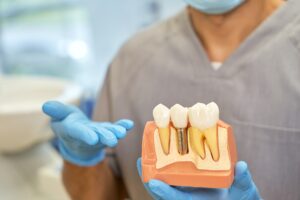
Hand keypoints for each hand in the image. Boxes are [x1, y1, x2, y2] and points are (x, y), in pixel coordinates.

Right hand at [42, 101, 133, 165]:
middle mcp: (87, 135)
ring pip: (107, 134)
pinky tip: (129, 124)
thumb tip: (46, 105)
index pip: (78, 133)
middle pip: (96, 136)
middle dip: (104, 137)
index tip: (93, 139)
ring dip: (115, 133)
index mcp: (73, 131)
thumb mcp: (59, 116)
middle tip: (113, 140)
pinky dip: (122, 126)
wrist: (76, 136)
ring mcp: (98, 134)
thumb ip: (56, 110)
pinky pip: (115, 128)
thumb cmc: (66, 123)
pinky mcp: (106, 131)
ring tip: (122, 132)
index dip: (85, 135)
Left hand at [137, 158, 260, 199]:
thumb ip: (243, 181)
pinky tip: (160, 157)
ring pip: (164, 187)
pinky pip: (170, 181)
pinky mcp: (186, 188)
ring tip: (145, 157)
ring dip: (153, 173)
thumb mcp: (245, 193)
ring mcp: (186, 193)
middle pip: (164, 194)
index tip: (154, 182)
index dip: (165, 194)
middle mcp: (188, 197)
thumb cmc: (241, 199)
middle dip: (150, 180)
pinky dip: (162, 170)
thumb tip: (241, 166)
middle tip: (141, 162)